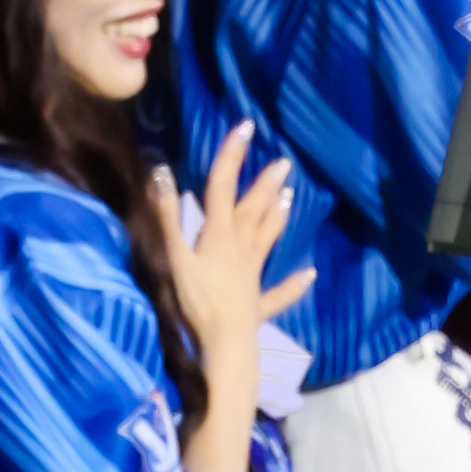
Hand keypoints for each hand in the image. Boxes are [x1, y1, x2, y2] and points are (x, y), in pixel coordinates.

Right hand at [153, 124, 312, 371]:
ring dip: (277, 219)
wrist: (225, 345)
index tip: (245, 126)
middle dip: (264, 185)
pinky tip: (310, 275)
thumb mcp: (175, 257)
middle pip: (253, 210)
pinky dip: (293, 284)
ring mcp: (252, 276)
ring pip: (267, 241)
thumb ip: (167, 217)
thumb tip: (161, 172)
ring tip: (290, 198)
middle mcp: (241, 250)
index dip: (232, 155)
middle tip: (283, 163)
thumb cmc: (197, 301)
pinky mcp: (257, 304)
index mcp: (219, 235)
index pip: (223, 186)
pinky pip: (278, 292)